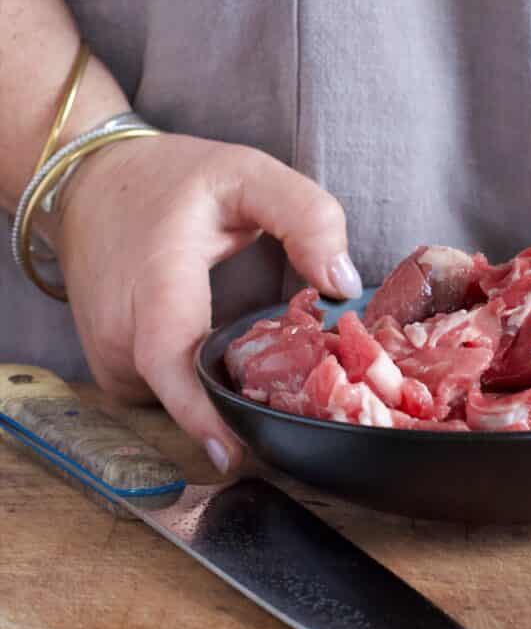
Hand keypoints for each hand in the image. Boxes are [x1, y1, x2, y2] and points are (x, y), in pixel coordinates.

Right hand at [55, 133, 361, 473]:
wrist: (90, 184)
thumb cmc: (172, 180)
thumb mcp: (246, 175)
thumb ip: (305, 216)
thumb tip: (342, 282)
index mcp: (156, 281)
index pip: (171, 361)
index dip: (201, 411)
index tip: (234, 453)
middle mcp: (121, 330)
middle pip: (186, 394)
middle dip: (245, 404)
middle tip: (305, 396)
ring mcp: (110, 356)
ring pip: (179, 399)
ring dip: (225, 393)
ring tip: (274, 369)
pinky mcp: (114, 370)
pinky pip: (166, 394)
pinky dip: (201, 388)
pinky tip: (233, 363)